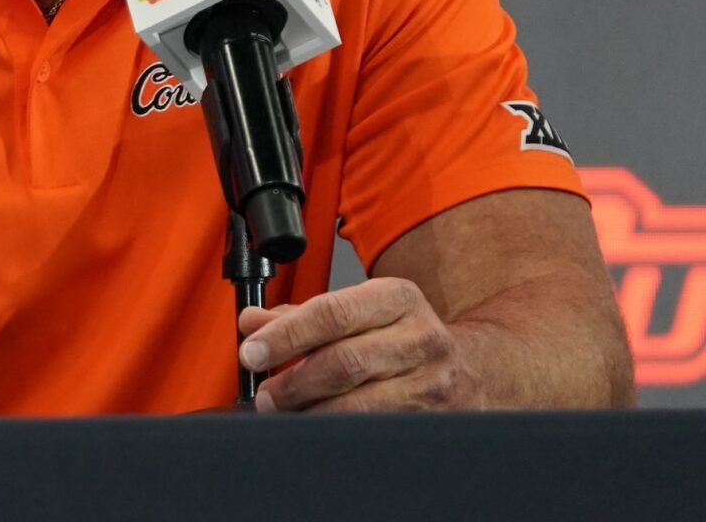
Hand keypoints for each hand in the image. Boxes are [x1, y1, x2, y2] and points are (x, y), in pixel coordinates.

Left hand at [237, 277, 475, 411]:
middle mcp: (420, 338)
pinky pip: (373, 430)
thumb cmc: (404, 336)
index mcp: (398, 298)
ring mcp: (431, 383)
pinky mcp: (431, 421)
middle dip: (293, 381)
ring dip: (311, 411)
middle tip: (265, 392)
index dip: (287, 334)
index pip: (333, 312)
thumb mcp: (361, 311)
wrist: (477, 371)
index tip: (253, 351)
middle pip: (344, 362)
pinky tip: (315, 426)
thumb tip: (252, 322)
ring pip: (359, 404)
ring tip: (284, 411)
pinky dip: (336, 430)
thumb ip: (303, 315)